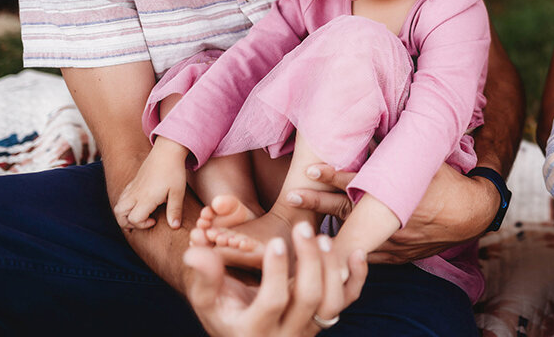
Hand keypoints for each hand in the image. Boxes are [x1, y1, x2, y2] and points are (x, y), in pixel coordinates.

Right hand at [113, 138, 189, 228]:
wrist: (167, 150)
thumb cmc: (174, 171)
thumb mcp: (178, 192)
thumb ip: (175, 210)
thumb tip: (174, 226)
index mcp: (146, 198)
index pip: (134, 219)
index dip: (142, 225)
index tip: (155, 220)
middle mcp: (136, 194)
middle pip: (119, 214)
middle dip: (126, 223)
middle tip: (142, 221)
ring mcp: (133, 187)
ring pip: (118, 205)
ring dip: (124, 214)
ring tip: (139, 215)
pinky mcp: (134, 181)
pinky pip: (122, 196)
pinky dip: (125, 204)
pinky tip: (139, 203)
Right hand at [184, 222, 367, 336]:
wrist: (244, 334)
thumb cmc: (223, 312)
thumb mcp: (208, 300)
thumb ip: (205, 277)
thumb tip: (196, 252)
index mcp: (254, 330)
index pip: (273, 301)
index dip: (276, 272)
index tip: (274, 242)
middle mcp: (285, 334)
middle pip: (308, 298)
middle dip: (309, 261)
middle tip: (302, 228)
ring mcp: (308, 328)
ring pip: (331, 303)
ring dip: (332, 268)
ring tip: (322, 236)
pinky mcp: (323, 320)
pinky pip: (347, 302)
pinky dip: (357, 278)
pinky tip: (357, 253)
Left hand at [286, 164, 495, 262]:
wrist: (469, 215)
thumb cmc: (446, 183)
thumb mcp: (425, 161)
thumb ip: (398, 147)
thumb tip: (377, 122)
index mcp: (394, 193)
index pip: (357, 182)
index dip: (333, 175)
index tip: (312, 168)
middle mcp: (387, 218)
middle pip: (344, 208)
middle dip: (318, 200)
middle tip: (292, 193)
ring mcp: (389, 241)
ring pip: (350, 233)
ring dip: (323, 227)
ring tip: (298, 224)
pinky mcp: (392, 256)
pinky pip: (364, 254)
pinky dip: (345, 251)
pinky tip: (324, 249)